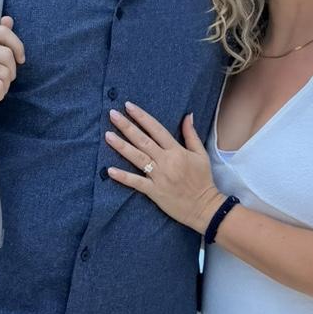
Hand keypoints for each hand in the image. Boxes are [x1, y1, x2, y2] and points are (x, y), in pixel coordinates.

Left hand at [106, 103, 222, 232]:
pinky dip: (123, 177)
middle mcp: (166, 161)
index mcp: (177, 151)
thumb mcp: (200, 154)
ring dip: (121, 146)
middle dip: (127, 126)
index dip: (142, 117)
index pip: (156, 129)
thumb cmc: (203, 179)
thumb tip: (187, 115)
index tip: (128, 106)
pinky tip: (110, 170)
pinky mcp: (154, 191)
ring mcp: (159, 176)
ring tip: (107, 135)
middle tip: (112, 114)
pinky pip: (136, 183)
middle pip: (143, 140)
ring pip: (137, 158)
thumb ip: (191, 134)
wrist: (205, 207)